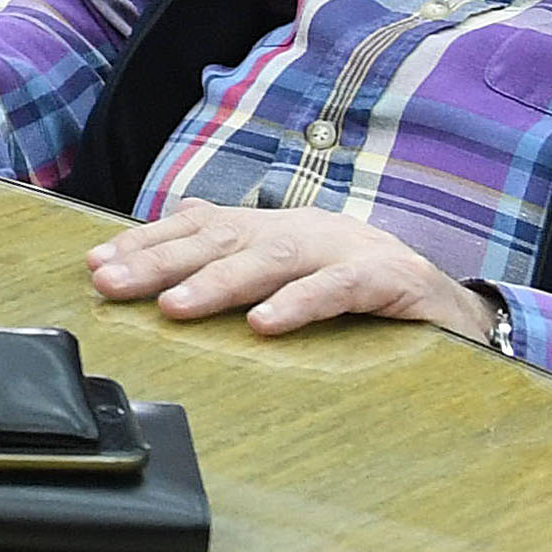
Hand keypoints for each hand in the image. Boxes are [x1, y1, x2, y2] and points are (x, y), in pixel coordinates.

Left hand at [87, 199, 491, 336]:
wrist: (456, 309)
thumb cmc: (362, 290)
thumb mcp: (294, 270)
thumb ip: (241, 254)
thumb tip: (177, 234)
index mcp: (276, 228)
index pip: (200, 226)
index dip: (146, 242)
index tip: (94, 264)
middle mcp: (304, 229)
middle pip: (223, 237)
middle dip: (161, 259)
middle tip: (109, 283)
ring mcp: (347, 249)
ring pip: (274, 258)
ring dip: (219, 282)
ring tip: (175, 308)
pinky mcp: (389, 279)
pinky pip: (340, 288)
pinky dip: (300, 304)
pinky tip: (265, 325)